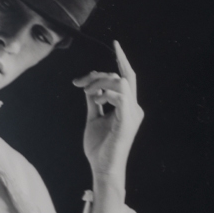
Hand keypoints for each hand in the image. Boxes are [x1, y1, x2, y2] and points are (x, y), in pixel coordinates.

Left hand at [74, 37, 144, 177]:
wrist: (102, 167)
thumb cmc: (99, 147)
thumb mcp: (93, 117)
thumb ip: (94, 100)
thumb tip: (90, 85)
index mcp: (127, 106)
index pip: (127, 78)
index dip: (122, 60)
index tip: (115, 44)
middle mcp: (134, 107)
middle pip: (123, 76)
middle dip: (101, 73)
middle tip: (79, 82)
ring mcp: (133, 114)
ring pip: (122, 82)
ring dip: (100, 82)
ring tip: (86, 93)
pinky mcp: (127, 120)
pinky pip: (121, 96)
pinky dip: (106, 93)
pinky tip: (95, 100)